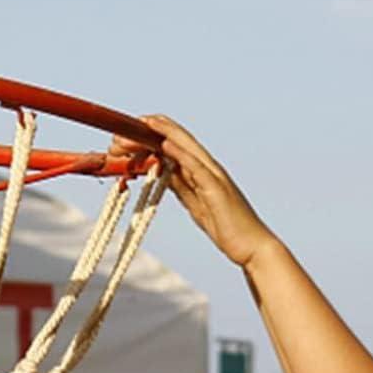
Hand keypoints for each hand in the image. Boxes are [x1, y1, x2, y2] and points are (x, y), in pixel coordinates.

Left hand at [110, 115, 276, 267]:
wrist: (253, 248)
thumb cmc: (227, 229)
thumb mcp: (196, 204)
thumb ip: (181, 186)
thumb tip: (163, 173)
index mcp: (202, 171)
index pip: (174, 145)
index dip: (151, 136)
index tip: (125, 135)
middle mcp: (208, 168)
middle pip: (176, 140)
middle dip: (149, 132)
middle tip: (119, 134)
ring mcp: (214, 176)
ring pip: (186, 146)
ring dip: (160, 135)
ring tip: (140, 125)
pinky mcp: (218, 188)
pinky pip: (196, 167)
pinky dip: (181, 153)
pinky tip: (165, 144)